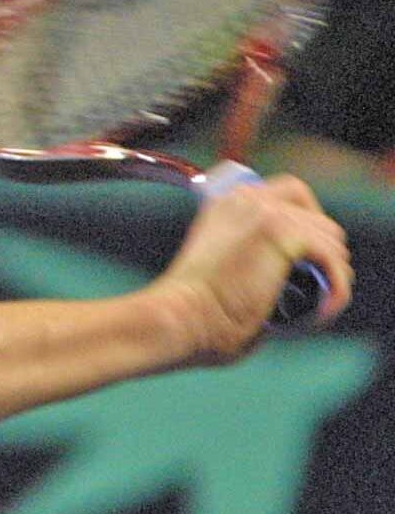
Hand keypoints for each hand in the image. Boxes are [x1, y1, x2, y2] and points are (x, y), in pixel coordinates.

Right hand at [153, 175, 352, 361]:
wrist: (177, 316)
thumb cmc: (191, 312)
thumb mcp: (222, 270)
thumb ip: (253, 260)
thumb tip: (290, 281)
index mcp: (224, 204)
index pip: (285, 196)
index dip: (302, 226)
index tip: (302, 260)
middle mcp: (245, 199)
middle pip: (312, 211)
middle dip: (322, 246)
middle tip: (318, 282)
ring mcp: (264, 212)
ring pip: (329, 234)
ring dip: (332, 269)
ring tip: (320, 302)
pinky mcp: (281, 232)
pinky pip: (331, 257)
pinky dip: (336, 286)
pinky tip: (324, 309)